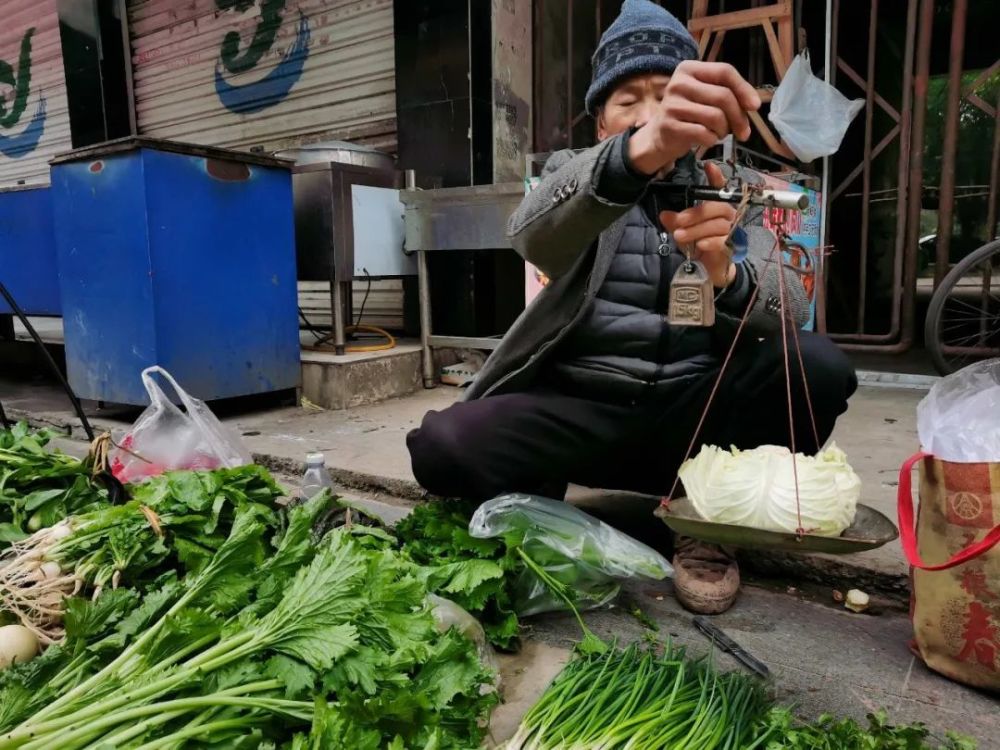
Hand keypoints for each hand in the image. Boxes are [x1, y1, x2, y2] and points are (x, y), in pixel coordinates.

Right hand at [628, 61, 760, 175]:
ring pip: (715, 116)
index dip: (743, 89)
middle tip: (743, 132)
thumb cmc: (689, 114)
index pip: (724, 71)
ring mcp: (672, 104)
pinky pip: (704, 133)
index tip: (755, 106)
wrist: (660, 135)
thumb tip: (753, 104)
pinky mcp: (670, 125)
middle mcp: (678, 83)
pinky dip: (712, 139)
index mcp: (689, 69)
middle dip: (739, 117)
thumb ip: (728, 93)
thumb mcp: (706, 95)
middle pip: (723, 96)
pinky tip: (709, 139)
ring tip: (720, 133)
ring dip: (724, 130)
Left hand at [660, 162, 736, 288]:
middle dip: (695, 213)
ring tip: (679, 236)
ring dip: (697, 229)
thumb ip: (675, 222)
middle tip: (678, 221)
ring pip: (718, 225)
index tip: (709, 165)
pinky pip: (723, 241)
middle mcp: (728, 216)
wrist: (710, 269)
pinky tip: (700, 244)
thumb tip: (663, 214)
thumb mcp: (683, 231)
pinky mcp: (732, 247)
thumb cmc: (699, 244)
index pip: (719, 189)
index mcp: (717, 208)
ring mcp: (732, 231)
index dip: (716, 177)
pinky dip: (711, 241)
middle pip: (716, 208)